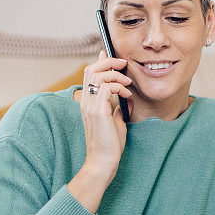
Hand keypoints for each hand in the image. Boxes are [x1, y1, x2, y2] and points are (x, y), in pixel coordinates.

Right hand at [68, 51, 132, 212]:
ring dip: (115, 74)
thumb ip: (117, 107)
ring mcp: (90, 106)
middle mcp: (86, 101)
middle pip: (91, 69)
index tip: (108, 53)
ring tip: (128, 83)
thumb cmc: (109, 144)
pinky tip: (127, 95)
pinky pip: (106, 87)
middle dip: (108, 61)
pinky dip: (118, 86)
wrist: (103, 162)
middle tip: (124, 64)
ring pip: (97, 74)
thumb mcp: (115, 120)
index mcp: (88, 102)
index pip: (89, 74)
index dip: (99, 61)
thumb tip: (126, 97)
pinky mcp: (98, 111)